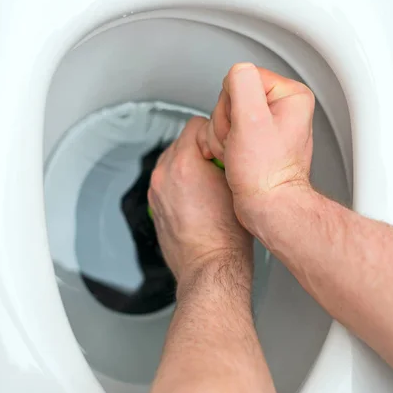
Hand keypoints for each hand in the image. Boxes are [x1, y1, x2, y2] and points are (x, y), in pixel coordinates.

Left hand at [148, 117, 252, 291]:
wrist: (210, 268)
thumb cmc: (227, 236)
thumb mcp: (237, 185)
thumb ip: (226, 159)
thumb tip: (226, 148)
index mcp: (184, 164)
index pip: (196, 125)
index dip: (214, 134)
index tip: (223, 147)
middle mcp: (164, 175)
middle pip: (182, 141)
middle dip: (200, 149)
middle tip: (219, 165)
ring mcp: (156, 192)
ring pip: (172, 162)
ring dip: (188, 166)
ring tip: (209, 184)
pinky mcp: (155, 207)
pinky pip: (167, 183)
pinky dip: (179, 184)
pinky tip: (198, 200)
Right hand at [197, 63, 314, 239]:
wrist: (268, 206)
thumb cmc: (265, 174)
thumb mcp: (250, 120)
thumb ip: (242, 84)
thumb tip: (235, 73)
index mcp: (290, 96)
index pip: (242, 77)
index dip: (231, 103)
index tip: (242, 127)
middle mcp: (282, 108)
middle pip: (232, 96)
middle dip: (226, 122)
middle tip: (240, 143)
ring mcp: (269, 125)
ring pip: (226, 114)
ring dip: (223, 136)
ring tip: (238, 153)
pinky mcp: (257, 140)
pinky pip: (228, 131)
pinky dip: (223, 145)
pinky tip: (234, 157)